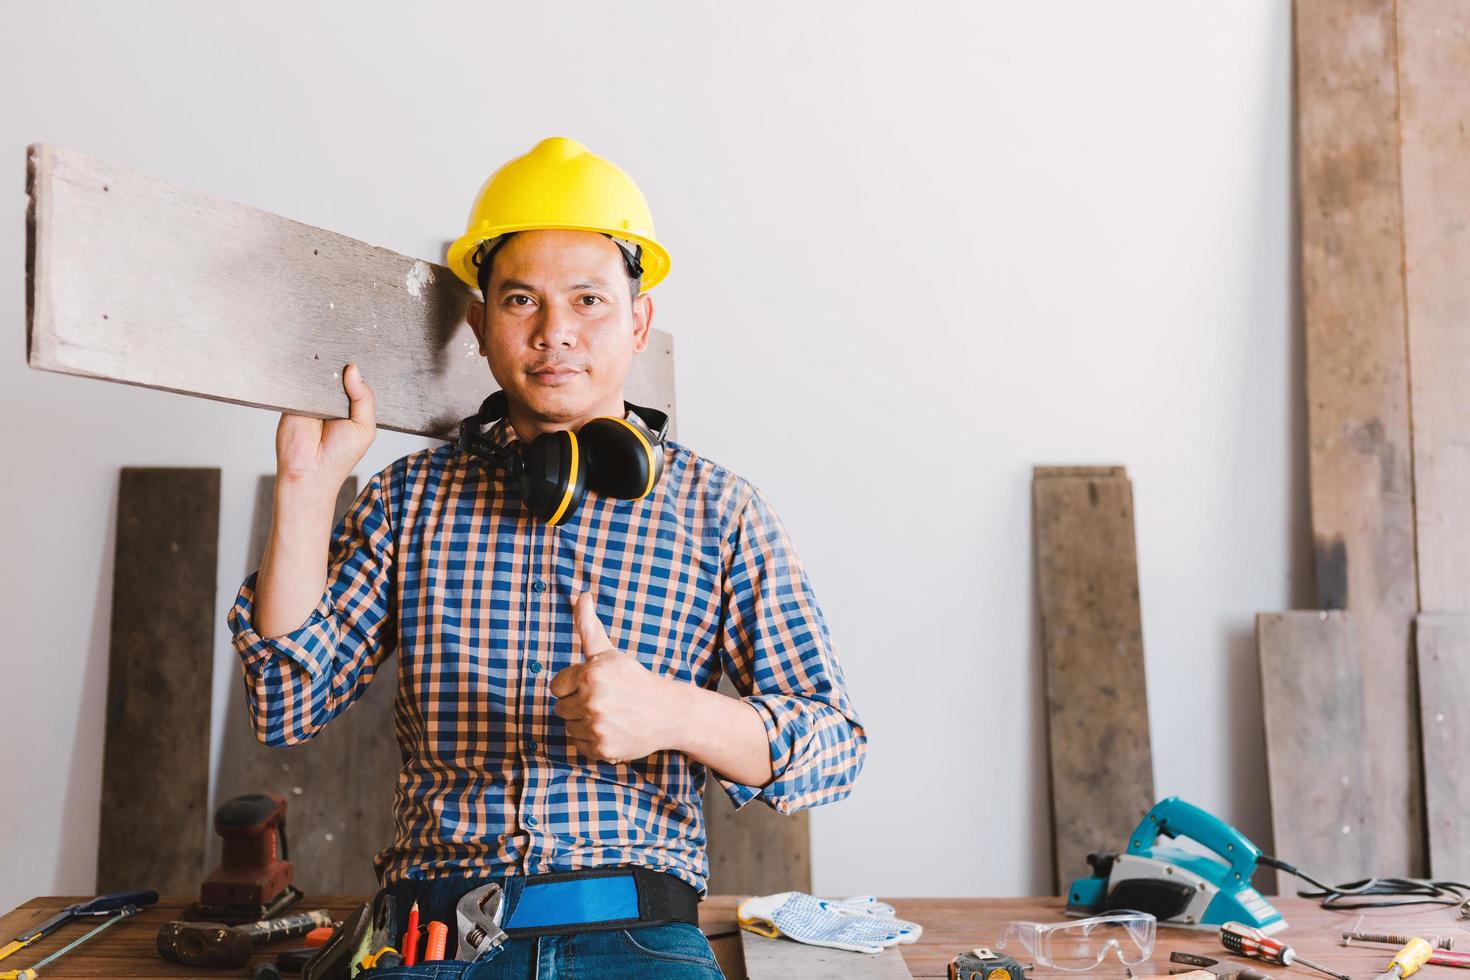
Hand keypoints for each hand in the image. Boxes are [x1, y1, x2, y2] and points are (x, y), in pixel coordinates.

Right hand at [275, 363, 376, 490]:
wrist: (309, 471)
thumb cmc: (339, 456)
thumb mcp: (364, 427)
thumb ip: (364, 398)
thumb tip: (353, 370)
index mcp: (350, 405)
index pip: (354, 379)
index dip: (357, 371)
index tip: (358, 362)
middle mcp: (330, 400)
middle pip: (336, 372)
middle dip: (341, 369)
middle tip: (345, 368)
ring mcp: (311, 398)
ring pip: (318, 373)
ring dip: (323, 372)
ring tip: (329, 381)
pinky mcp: (293, 398)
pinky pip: (299, 379)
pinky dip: (306, 377)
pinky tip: (313, 382)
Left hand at [550, 590, 684, 763]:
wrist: (667, 712)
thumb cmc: (634, 679)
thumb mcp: (608, 652)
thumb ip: (588, 625)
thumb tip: (582, 595)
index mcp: (590, 675)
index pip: (556, 686)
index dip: (573, 685)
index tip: (594, 685)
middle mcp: (592, 702)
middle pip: (560, 708)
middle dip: (578, 704)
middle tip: (604, 700)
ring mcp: (597, 728)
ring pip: (569, 727)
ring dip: (584, 722)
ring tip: (609, 714)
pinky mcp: (602, 750)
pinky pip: (579, 745)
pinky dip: (592, 740)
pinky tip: (612, 729)